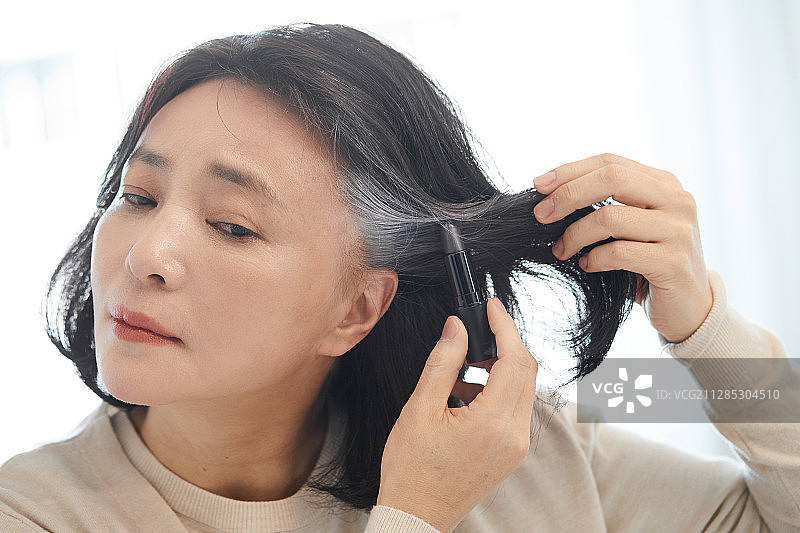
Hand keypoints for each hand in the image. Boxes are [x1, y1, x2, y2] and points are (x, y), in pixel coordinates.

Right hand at [376, 298, 537, 532]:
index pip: (514, 359)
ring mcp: (516, 447)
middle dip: (503, 344)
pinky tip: (463, 394)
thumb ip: (442, 363)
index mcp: (493, 423)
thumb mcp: (419, 409)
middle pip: (526, 371)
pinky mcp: (511, 453)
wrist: (416, 515)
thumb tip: (456, 327)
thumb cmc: (412, 470)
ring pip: (522, 389)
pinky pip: (513, 409)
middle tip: (474, 331)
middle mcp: (514, 435)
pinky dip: (495, 391)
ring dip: (497, 369)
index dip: (505, 326)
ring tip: (458, 372)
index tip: (492, 306)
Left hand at [532, 153, 712, 342]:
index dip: (570, 171)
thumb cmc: (648, 264)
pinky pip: (620, 252)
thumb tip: (551, 195)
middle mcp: (677, 200)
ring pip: (611, 218)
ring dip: (576, 234)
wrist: (688, 308)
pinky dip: (595, 258)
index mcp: (664, 184)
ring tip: (562, 250)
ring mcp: (678, 230)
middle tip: (542, 215)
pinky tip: (587, 265)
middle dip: (568, 194)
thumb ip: (607, 204)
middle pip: (612, 178)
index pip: (610, 163)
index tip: (539, 185)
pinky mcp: (674, 262)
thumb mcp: (631, 226)